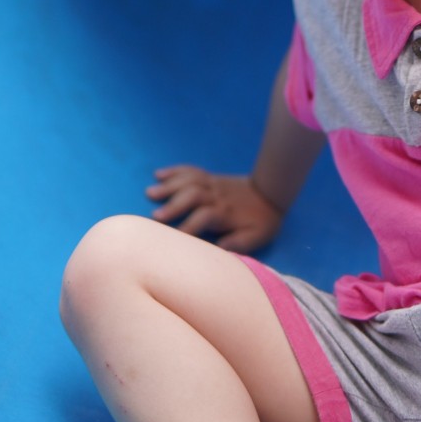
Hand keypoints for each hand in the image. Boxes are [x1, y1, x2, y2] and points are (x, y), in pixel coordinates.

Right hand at [146, 165, 283, 252]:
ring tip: (149, 192)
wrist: (271, 191)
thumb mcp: (255, 237)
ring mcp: (212, 184)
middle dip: (173, 205)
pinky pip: (191, 171)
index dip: (187, 228)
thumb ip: (237, 244)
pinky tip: (159, 174)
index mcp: (225, 212)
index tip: (170, 241)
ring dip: (169, 186)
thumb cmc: (261, 220)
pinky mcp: (210, 178)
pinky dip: (174, 171)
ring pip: (189, 181)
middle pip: (192, 196)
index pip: (203, 218)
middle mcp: (216, 195)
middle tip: (154, 217)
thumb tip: (216, 250)